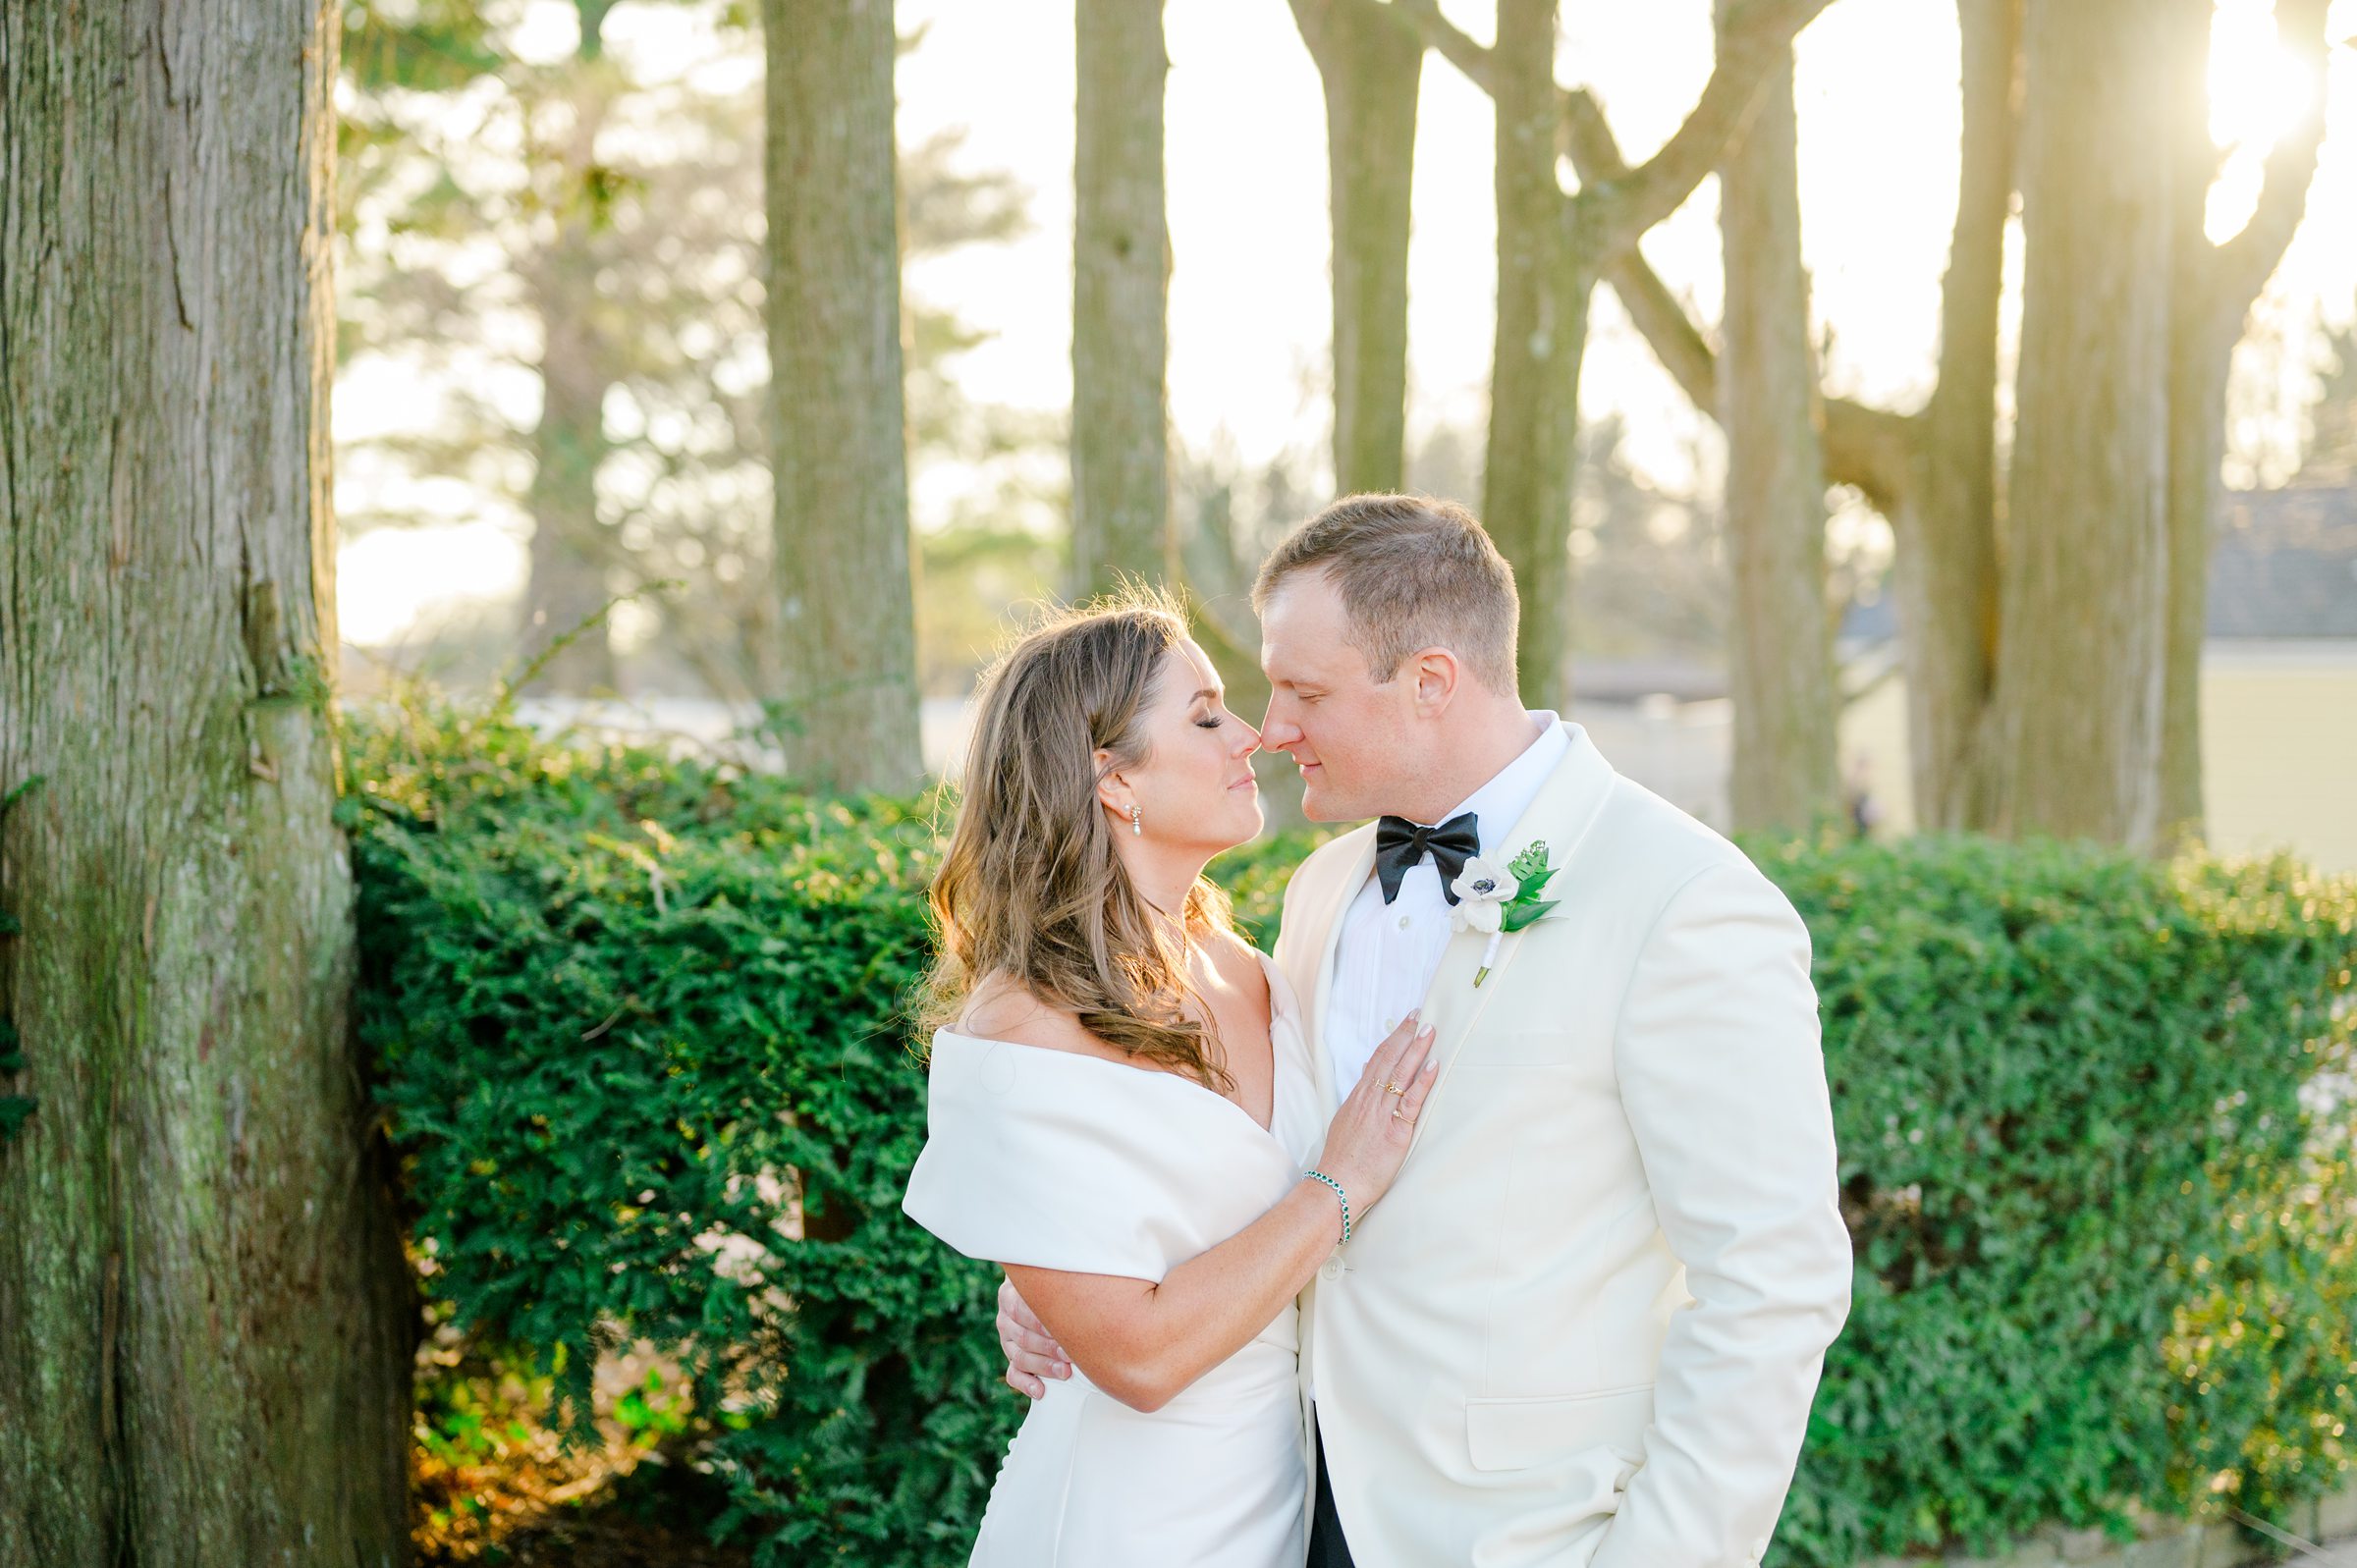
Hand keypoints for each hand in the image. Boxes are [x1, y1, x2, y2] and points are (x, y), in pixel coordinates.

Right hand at [998, 1275, 1070, 1398]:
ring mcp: (1007, 1338)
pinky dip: (1026, 1384)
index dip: (1042, 1323)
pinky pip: (1013, 1374)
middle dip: (1048, 1348)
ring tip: (1064, 1372)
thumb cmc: (1058, 1281)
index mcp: (1011, 1293)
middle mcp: (1006, 1316)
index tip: (1065, 1332)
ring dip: (1042, 1366)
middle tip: (1070, 1355)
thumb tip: (1091, 1256)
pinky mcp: (1012, 1357)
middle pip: (1022, 1336)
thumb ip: (1067, 1269)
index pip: (1020, 1309)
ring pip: (1018, 1356)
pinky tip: (1040, 1390)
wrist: (1046, 1292)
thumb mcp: (1056, 1270)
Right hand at [1309, 1013, 1438, 1223]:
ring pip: (1400, 1074)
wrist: (1337, 1185)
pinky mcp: (1395, 1131)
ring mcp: (1381, 1114)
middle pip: (1388, 1059)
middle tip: (1420, 1015)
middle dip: (1405, 1035)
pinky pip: (1410, 1101)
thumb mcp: (1345, 1121)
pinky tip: (1433, 1065)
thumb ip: (1358, 1098)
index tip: (1406, 1022)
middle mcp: (1369, 1100)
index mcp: (1358, 1098)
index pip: (1377, 1059)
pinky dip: (1422, 1081)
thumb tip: (1365, 1072)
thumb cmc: (1343, 1159)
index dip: (1393, 1039)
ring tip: (1429, 1030)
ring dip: (1416, 1050)